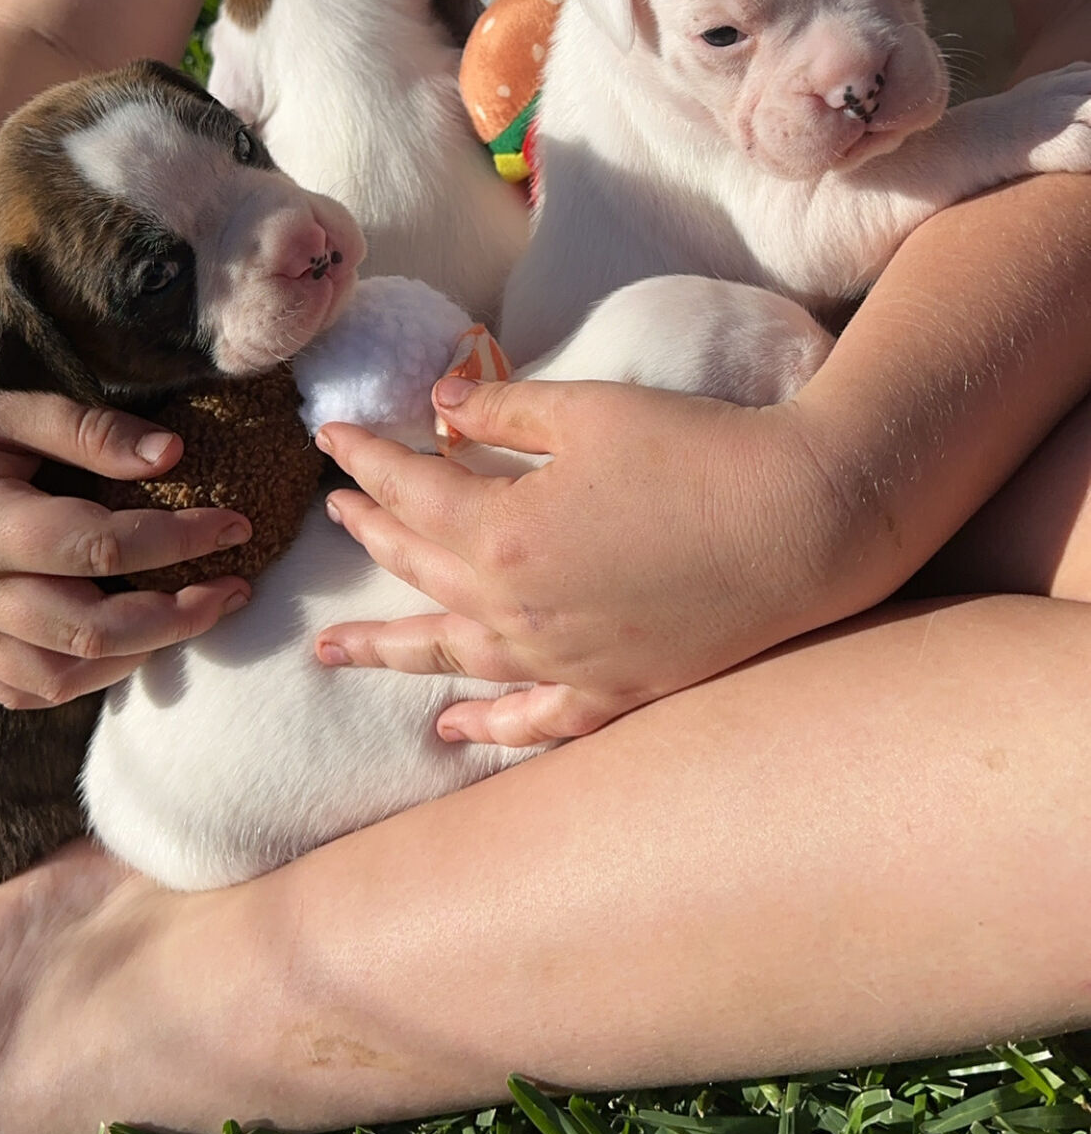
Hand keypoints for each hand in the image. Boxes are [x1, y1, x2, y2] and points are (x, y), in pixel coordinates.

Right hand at [0, 352, 254, 709]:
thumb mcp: (1, 402)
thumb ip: (87, 430)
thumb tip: (174, 455)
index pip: (101, 550)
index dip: (179, 541)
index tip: (235, 524)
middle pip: (91, 631)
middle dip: (178, 616)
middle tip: (235, 587)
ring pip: (60, 677)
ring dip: (137, 657)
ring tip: (191, 616)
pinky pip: (20, 690)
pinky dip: (80, 680)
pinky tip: (124, 649)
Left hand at [314, 374, 842, 745]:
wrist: (802, 521)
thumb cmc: (699, 451)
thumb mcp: (592, 410)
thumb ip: (506, 409)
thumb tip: (441, 404)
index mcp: (503, 534)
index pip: (409, 490)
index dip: (366, 458)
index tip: (331, 436)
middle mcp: (518, 610)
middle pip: (420, 569)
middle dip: (371, 532)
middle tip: (336, 511)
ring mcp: (564, 660)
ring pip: (453, 655)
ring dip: (388, 648)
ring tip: (332, 651)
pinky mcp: (615, 690)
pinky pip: (534, 718)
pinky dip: (489, 726)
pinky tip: (451, 729)